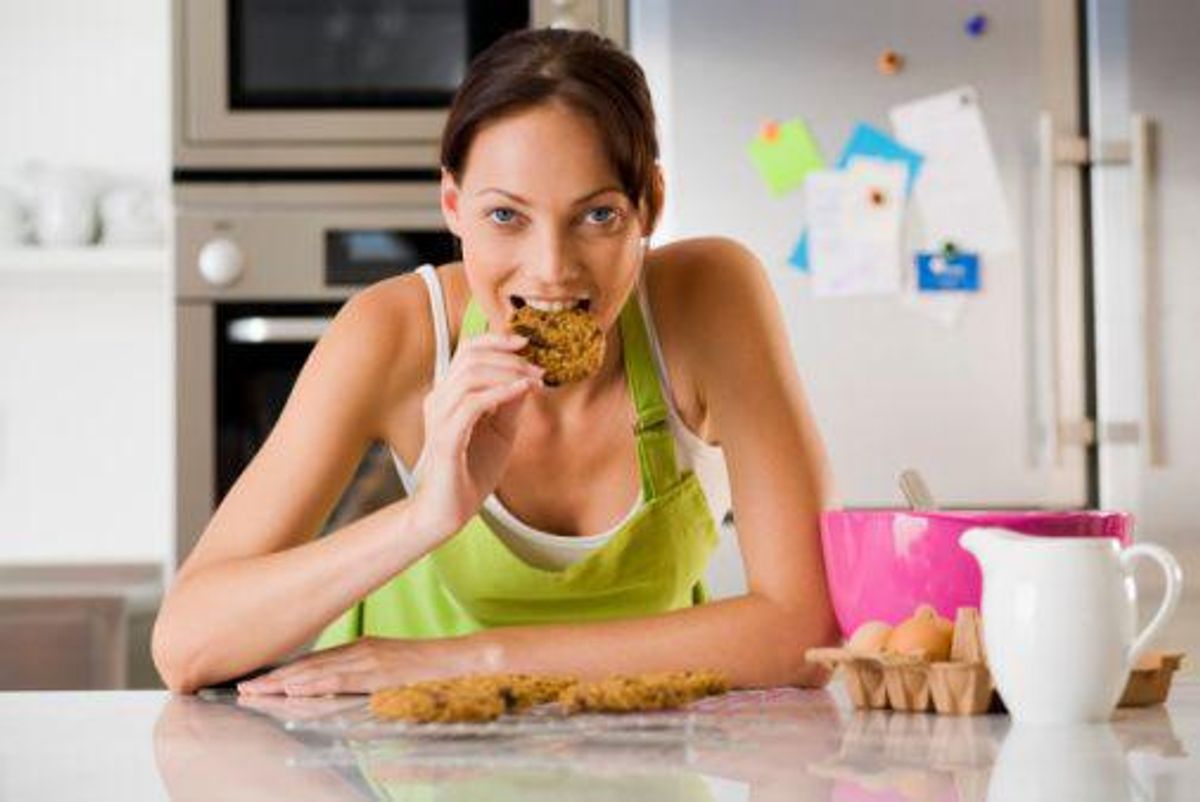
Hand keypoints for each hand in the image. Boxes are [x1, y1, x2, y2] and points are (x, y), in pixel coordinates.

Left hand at [235, 637, 472, 696]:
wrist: (468, 660)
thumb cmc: (435, 670)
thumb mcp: (395, 670)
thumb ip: (368, 678)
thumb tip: (343, 692)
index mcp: (363, 649)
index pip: (314, 661)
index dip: (283, 672)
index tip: (255, 680)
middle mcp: (362, 650)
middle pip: (308, 666)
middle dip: (273, 678)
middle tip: (239, 688)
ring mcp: (372, 660)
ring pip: (318, 671)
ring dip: (283, 682)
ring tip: (254, 691)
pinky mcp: (382, 673)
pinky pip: (342, 679)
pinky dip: (315, 683)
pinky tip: (294, 688)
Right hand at [409, 331, 542, 539]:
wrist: (450, 510)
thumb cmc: (472, 472)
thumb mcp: (501, 432)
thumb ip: (510, 403)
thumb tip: (528, 376)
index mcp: (449, 394)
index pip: (467, 351)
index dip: (496, 340)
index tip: (526, 341)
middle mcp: (439, 400)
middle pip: (470, 357)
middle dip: (509, 357)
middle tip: (538, 368)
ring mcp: (440, 417)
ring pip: (471, 376)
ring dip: (509, 373)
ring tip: (534, 381)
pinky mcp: (446, 438)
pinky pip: (473, 404)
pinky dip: (501, 393)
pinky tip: (522, 392)